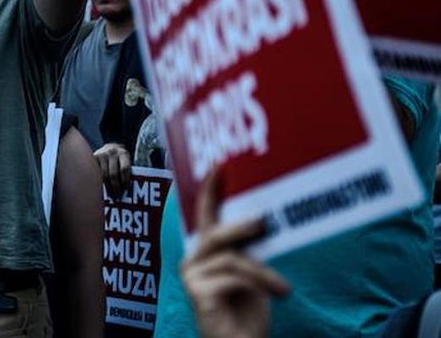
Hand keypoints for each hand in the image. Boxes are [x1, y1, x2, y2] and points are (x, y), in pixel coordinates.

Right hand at [94, 142, 132, 200]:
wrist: (110, 147)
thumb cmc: (121, 159)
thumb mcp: (126, 161)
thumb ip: (127, 172)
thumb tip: (129, 190)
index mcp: (123, 153)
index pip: (124, 169)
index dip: (125, 181)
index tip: (126, 190)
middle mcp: (112, 152)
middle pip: (113, 173)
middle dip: (115, 187)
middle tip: (117, 197)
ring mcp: (101, 155)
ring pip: (104, 175)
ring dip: (107, 187)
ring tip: (110, 195)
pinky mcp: (93, 158)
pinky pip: (96, 173)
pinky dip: (99, 182)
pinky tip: (102, 188)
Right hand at [181, 171, 289, 337]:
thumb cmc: (249, 311)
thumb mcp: (254, 273)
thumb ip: (250, 248)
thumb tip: (265, 218)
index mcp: (206, 251)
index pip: (205, 213)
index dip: (211, 188)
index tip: (220, 165)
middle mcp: (193, 259)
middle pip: (214, 233)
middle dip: (240, 226)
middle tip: (264, 223)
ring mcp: (191, 276)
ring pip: (229, 257)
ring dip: (262, 272)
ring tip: (284, 289)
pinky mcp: (197, 293)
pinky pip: (232, 277)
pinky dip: (257, 285)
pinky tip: (275, 297)